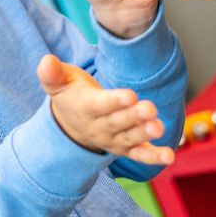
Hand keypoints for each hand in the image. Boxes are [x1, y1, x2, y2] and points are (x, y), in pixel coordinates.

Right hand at [38, 54, 173, 165]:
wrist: (70, 126)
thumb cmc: (70, 95)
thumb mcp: (59, 82)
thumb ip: (52, 73)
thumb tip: (46, 60)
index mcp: (85, 108)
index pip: (99, 105)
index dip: (114, 101)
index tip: (130, 96)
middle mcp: (99, 127)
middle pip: (117, 122)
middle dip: (134, 117)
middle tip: (150, 109)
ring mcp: (113, 139)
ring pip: (130, 138)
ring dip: (144, 134)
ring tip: (159, 128)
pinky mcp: (125, 148)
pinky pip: (139, 154)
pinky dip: (153, 156)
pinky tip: (168, 156)